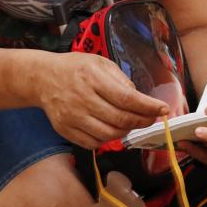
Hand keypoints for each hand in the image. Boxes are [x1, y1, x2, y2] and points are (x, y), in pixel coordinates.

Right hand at [37, 52, 168, 148]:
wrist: (43, 78)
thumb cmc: (75, 68)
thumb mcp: (100, 63)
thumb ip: (120, 80)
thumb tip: (139, 98)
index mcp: (93, 78)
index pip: (126, 98)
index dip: (148, 107)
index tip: (163, 109)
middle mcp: (82, 99)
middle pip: (120, 119)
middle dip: (142, 121)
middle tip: (152, 118)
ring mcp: (73, 117)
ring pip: (109, 135)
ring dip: (127, 132)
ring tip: (132, 123)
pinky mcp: (66, 130)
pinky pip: (93, 143)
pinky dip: (108, 140)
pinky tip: (112, 129)